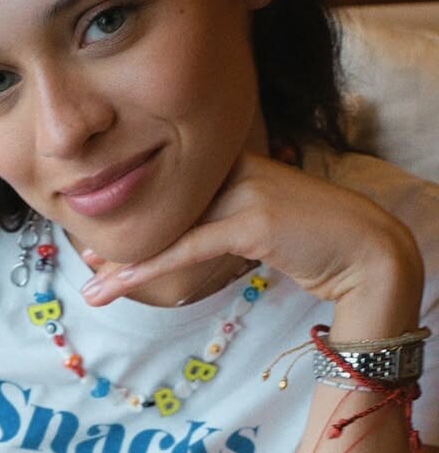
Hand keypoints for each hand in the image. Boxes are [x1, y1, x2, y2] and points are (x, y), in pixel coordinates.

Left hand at [79, 151, 422, 325]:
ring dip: (124, 265)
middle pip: (160, 208)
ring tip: (91, 290)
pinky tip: (118, 284)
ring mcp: (244, 190)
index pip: (168, 190)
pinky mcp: (252, 220)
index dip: (131, 217)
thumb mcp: (259, 221)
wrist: (368, 252)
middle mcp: (234, 167)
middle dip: (119, 241)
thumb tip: (182, 240)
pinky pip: (187, 247)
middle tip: (84, 266)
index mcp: (231, 161)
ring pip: (166, 229)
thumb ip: (221, 221)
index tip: (97, 243)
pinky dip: (149, 268)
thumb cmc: (315, 242)